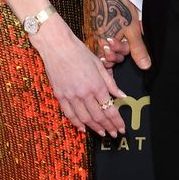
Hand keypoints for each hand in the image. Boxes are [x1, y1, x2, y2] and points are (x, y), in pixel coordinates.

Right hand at [32, 14, 126, 136]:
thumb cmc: (79, 51)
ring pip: (84, 118)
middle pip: (98, 117)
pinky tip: (83, 128)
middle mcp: (84, 93)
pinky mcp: (59, 96)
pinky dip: (76, 123)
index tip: (121, 128)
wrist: (56, 45)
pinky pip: (69, 114)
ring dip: (94, 128)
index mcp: (96, 85)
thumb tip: (121, 96)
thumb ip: (111, 83)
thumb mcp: (99, 64)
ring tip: (102, 133)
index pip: (109, 109)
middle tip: (114, 134)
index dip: (117, 121)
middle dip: (108, 127)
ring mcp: (70, 96)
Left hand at [87, 0, 150, 70]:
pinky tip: (92, 48)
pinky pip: (97, 49)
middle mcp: (120, 38)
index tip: (113, 47)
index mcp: (131, 37)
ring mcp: (108, 36)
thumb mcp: (132, 28)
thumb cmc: (121, 6)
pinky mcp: (96, 34)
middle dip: (112, 55)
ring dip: (104, 54)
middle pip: (117, 56)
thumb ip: (138, 48)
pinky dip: (96, 51)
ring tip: (102, 44)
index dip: (120, 53)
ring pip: (107, 54)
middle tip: (107, 46)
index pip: (127, 54)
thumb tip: (147, 65)